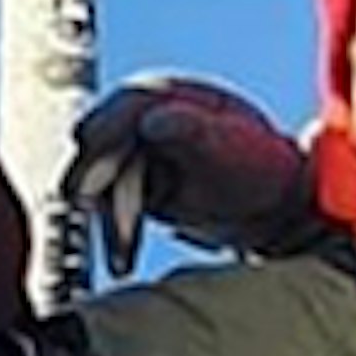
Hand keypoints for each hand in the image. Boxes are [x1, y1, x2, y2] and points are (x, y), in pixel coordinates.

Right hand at [60, 76, 313, 278]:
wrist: (274, 208)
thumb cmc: (262, 168)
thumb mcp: (233, 147)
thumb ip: (193, 131)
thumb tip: (151, 120)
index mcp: (174, 97)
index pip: (131, 103)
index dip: (109, 120)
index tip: (87, 139)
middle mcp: (149, 122)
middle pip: (106, 143)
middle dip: (94, 173)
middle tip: (80, 197)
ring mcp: (139, 157)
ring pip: (105, 181)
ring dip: (106, 215)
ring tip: (120, 252)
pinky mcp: (135, 190)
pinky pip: (114, 210)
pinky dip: (115, 233)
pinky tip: (122, 259)